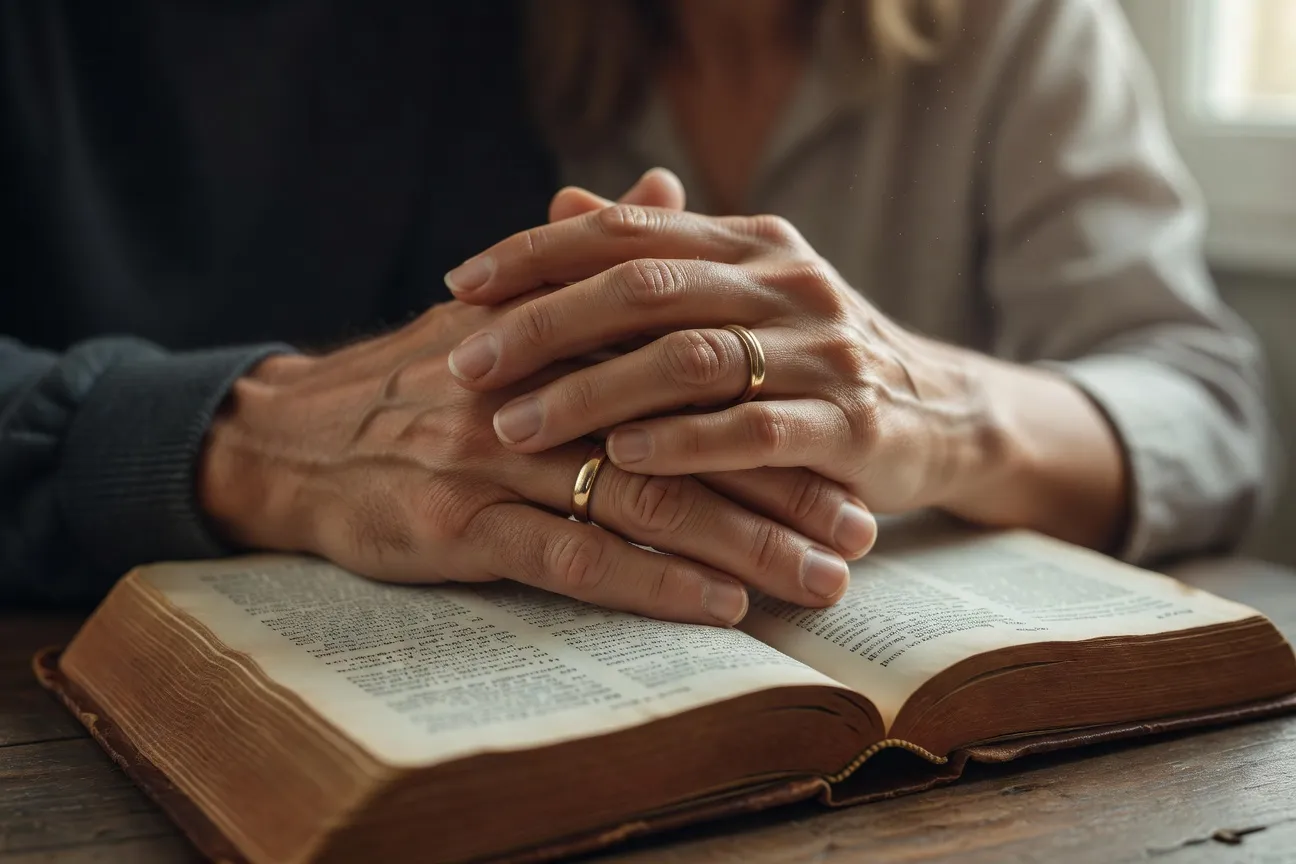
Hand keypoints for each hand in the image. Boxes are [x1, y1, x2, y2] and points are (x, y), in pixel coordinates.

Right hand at [196, 299, 863, 626]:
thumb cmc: (409, 381)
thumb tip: (661, 183)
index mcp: (556, 336)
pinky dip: (652, 582)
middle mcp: (536, 391)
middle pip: (686, 440)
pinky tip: (720, 606)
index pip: (690, 373)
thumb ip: (589, 255)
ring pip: (644, 502)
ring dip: (742, 546)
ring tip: (819, 581)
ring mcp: (495, 460)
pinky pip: (571, 558)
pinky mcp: (458, 525)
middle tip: (859, 532)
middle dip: (783, 491)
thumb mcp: (495, 307)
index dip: (774, 413)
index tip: (847, 448)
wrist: (291, 439)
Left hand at [440, 204, 1037, 526]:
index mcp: (750, 244)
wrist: (944, 411)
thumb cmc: (814, 359)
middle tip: (467, 364)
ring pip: (692, 359)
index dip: (539, 254)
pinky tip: (623, 458)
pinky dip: (684, 444)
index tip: (461, 284)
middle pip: (647, 287)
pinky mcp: (853, 424)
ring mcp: (823, 352)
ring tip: (518, 426)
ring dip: (596, 393)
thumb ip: (658, 253)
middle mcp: (785, 283)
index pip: (630, 231)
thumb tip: (561, 206)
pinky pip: (756, 432)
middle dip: (546, 325)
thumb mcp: (743, 292)